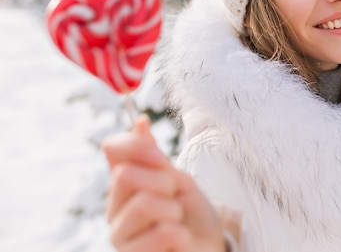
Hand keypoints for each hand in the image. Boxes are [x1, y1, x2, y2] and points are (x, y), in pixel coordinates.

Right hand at [103, 115, 226, 251]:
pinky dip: (179, 234)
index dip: (138, 147)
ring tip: (178, 223)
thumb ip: (155, 156)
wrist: (207, 249)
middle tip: (176, 198)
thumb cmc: (192, 216)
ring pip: (142, 203)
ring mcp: (119, 235)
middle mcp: (115, 207)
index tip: (162, 158)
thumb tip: (139, 121)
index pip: (112, 148)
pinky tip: (179, 241)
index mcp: (124, 183)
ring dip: (174, 210)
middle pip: (125, 174)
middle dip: (164, 182)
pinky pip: (158, 234)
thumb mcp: (179, 179)